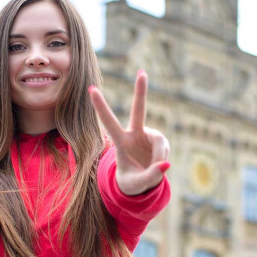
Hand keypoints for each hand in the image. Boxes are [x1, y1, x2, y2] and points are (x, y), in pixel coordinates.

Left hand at [88, 70, 170, 195]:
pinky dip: (163, 158)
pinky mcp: (159, 140)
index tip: (91, 89)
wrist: (141, 184)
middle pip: (139, 110)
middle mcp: (134, 134)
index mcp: (121, 142)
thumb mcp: (137, 185)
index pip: (109, 122)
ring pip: (159, 142)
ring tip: (155, 169)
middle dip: (141, 91)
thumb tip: (166, 164)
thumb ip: (150, 177)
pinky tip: (159, 165)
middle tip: (142, 72)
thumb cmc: (132, 183)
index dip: (101, 106)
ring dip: (159, 155)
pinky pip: (164, 147)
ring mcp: (148, 136)